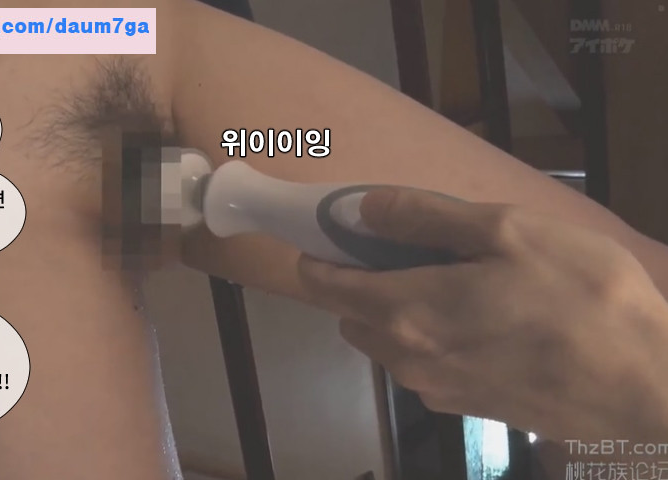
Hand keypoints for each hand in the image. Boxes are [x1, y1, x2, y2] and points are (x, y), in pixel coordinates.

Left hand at [297, 187, 667, 442]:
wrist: (644, 385)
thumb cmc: (579, 294)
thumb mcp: (505, 230)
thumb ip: (423, 217)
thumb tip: (361, 207)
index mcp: (404, 310)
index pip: (324, 285)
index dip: (318, 255)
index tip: (330, 232)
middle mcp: (405, 357)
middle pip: (350, 315)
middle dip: (359, 281)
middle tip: (406, 249)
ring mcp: (434, 388)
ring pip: (384, 342)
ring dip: (393, 310)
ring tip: (451, 280)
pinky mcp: (464, 406)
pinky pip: (421, 364)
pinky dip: (426, 337)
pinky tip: (478, 320)